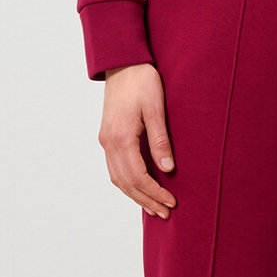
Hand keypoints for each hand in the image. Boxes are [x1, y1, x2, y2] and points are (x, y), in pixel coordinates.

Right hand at [99, 63, 177, 217]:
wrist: (123, 63)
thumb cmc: (143, 81)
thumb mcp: (156, 108)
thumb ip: (160, 139)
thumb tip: (168, 168)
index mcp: (121, 137)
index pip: (137, 176)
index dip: (154, 192)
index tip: (171, 202)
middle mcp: (109, 142)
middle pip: (126, 182)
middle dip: (146, 200)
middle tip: (165, 213)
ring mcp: (106, 141)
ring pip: (117, 178)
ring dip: (135, 195)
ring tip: (154, 208)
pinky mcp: (107, 137)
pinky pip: (115, 168)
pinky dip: (127, 183)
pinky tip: (139, 189)